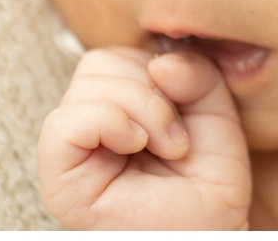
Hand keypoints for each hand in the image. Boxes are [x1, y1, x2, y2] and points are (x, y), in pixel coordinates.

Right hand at [38, 47, 250, 229]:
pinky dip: (109, 122)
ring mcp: (71, 152)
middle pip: (99, 62)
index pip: (120, 54)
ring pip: (87, 85)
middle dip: (151, 90)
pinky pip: (64, 125)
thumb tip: (161, 61)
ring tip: (168, 148)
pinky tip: (137, 145)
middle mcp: (88, 125)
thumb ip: (198, 74)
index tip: (189, 112)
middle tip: (178, 136)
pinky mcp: (60, 179)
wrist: (211, 234)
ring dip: (142, 109)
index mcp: (118, 105)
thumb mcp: (217, 113)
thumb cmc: (209, 184)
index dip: (160, 69)